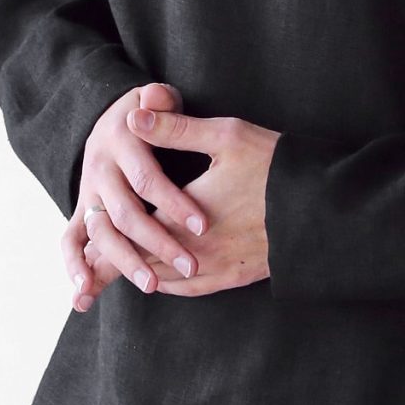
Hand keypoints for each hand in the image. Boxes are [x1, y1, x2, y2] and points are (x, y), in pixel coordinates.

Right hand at [64, 82, 206, 310]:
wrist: (110, 119)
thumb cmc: (147, 112)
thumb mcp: (156, 99)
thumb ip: (161, 100)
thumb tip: (154, 96)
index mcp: (120, 143)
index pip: (147, 179)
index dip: (174, 202)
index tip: (203, 226)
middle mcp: (99, 170)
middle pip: (126, 213)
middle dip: (159, 242)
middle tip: (191, 265)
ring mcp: (87, 193)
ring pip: (101, 233)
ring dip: (125, 262)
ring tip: (152, 286)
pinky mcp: (80, 211)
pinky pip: (69, 241)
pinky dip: (74, 267)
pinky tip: (85, 294)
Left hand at [67, 90, 275, 309]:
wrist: (325, 210)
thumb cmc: (276, 168)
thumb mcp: (226, 137)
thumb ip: (175, 129)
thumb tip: (134, 114)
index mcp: (180, 218)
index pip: (127, 235)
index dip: (99, 245)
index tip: (79, 251)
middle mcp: (193, 251)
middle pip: (139, 265)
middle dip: (112, 269)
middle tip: (84, 282)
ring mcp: (216, 269)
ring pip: (164, 280)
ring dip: (139, 279)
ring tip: (117, 280)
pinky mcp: (236, 277)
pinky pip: (191, 289)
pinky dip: (170, 286)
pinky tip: (165, 282)